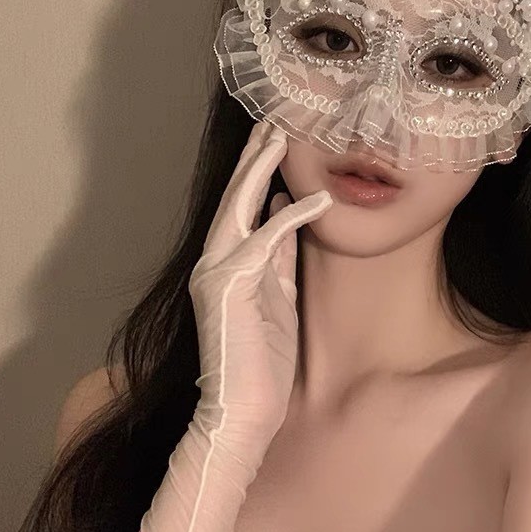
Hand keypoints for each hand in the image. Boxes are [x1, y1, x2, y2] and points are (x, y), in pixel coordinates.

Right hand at [188, 122, 331, 468]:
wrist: (244, 411)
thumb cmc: (262, 362)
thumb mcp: (277, 298)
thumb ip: (278, 257)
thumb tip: (285, 211)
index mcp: (225, 264)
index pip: (242, 208)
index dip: (258, 172)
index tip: (276, 142)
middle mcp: (214, 261)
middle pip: (234, 197)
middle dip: (255, 157)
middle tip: (274, 120)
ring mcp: (216, 272)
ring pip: (239, 207)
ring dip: (260, 169)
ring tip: (280, 134)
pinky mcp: (230, 287)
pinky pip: (265, 242)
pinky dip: (292, 219)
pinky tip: (316, 199)